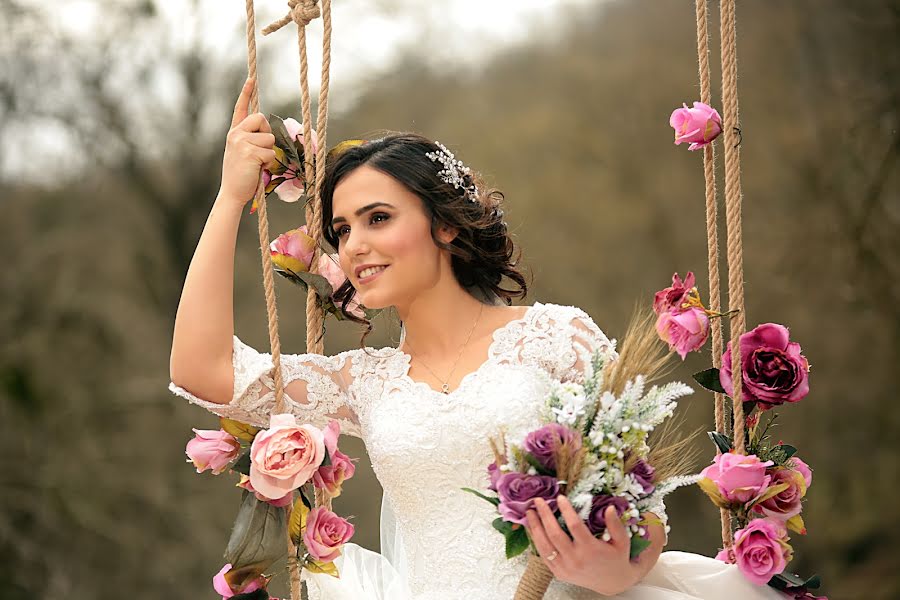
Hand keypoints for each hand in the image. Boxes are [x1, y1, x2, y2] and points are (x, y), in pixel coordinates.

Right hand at [219, 77, 276, 206]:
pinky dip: (269, 164)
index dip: (246, 93)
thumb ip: (251, 140)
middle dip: (267, 133)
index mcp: (234, 133)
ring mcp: (240, 142)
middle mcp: (235, 134)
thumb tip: (267, 135)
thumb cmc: (242, 175)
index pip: (241, 108)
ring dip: (268, 153)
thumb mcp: (243, 153)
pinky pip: (270, 153)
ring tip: (257, 164)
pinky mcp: (249, 152)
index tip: (252, 78)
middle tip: (260, 151)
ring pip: (269, 139)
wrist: (232, 193)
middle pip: (261, 119)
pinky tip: (258, 170)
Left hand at [524, 495, 664, 595]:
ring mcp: (565, 568)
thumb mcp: (622, 542)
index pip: (574, 526)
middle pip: (554, 534)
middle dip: (544, 515)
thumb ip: (615, 524)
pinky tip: (533, 529)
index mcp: (591, 549)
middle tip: (538, 500)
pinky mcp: (558, 573)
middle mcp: (576, 559)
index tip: (560, 497)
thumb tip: (609, 507)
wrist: (612, 583)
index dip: (566, 510)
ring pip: (544, 545)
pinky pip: (544, 555)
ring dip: (535, 527)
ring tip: (530, 512)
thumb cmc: (617, 559)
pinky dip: (536, 541)